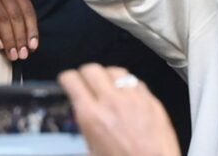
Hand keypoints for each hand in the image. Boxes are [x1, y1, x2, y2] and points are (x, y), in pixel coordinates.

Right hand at [0, 0, 38, 60]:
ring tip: (11, 54)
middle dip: (20, 38)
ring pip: (1, 19)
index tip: (33, 47)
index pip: (28, 11)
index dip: (32, 30)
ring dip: (8, 39)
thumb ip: (16, 17)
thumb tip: (29, 44)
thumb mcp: (4, 3)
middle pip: (15, 16)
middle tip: (22, 55)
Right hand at [59, 64, 179, 155]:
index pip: (73, 81)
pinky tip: (127, 92)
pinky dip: (128, 83)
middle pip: (93, 70)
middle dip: (85, 72)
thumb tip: (85, 110)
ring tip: (106, 83)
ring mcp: (133, 97)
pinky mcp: (151, 99)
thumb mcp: (93, 148)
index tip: (67, 80)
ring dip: (107, 75)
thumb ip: (88, 124)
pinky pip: (136, 81)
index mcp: (92, 116)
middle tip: (85, 79)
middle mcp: (111, 101)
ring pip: (116, 71)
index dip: (67, 78)